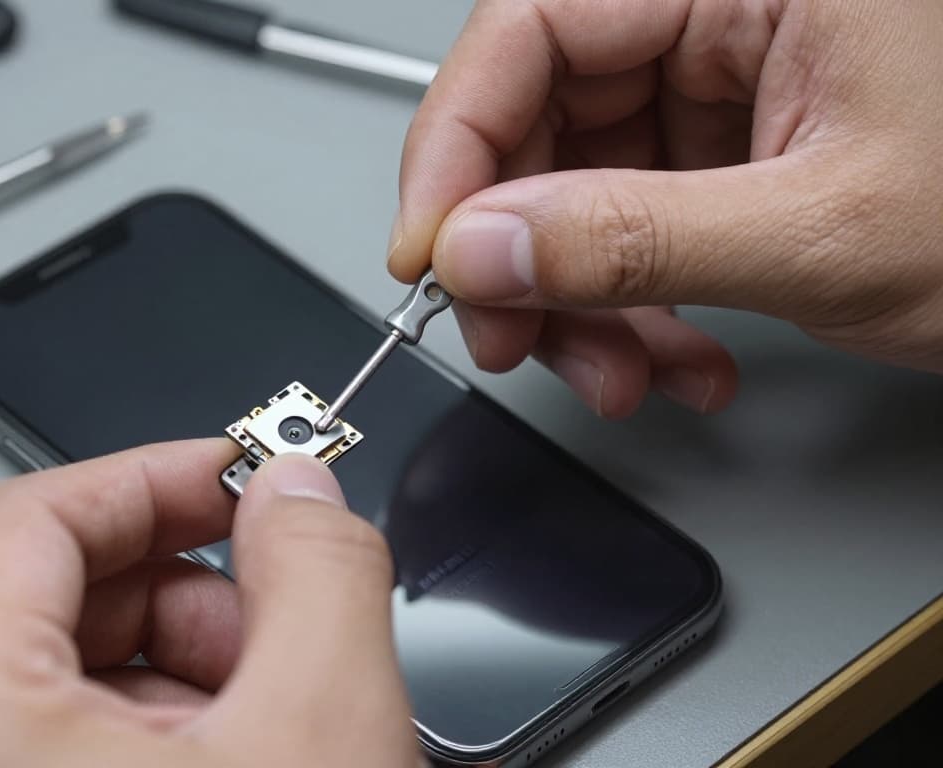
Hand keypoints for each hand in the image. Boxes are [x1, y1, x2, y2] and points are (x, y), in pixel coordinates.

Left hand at [0, 440, 415, 766]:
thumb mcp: (323, 734)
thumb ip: (323, 576)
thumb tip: (302, 488)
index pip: (26, 515)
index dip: (152, 475)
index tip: (237, 475)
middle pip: (18, 582)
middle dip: (160, 574)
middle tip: (259, 597)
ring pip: (33, 662)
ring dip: (162, 653)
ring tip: (265, 700)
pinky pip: (38, 733)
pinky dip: (139, 718)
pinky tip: (230, 751)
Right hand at [391, 0, 942, 417]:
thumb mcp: (826, 233)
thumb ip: (635, 241)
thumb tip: (480, 248)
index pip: (532, 28)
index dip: (457, 148)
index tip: (432, 256)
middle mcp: (728, 4)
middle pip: (544, 113)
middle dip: (523, 251)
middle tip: (516, 338)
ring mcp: (730, 74)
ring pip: (578, 181)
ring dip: (584, 299)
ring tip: (626, 371)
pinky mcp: (736, 140)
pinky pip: (633, 216)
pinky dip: (637, 302)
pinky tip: (677, 353)